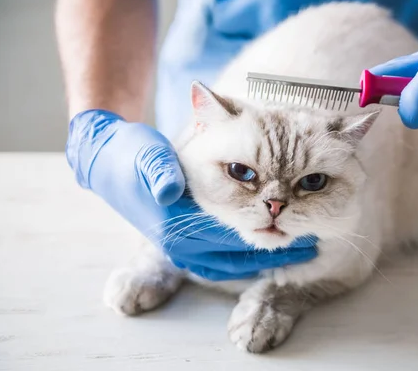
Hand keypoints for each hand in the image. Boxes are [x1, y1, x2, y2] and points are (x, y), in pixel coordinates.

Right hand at [66, 110, 317, 280]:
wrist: (108, 162)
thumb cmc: (133, 153)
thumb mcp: (146, 154)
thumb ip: (160, 171)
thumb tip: (169, 190)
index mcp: (174, 223)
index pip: (229, 233)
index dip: (265, 231)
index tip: (297, 228)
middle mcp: (178, 244)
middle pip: (236, 254)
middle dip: (273, 250)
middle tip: (309, 244)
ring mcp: (180, 248)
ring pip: (230, 263)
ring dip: (264, 258)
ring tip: (296, 250)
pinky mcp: (182, 245)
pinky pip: (219, 262)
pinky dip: (244, 260)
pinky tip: (265, 252)